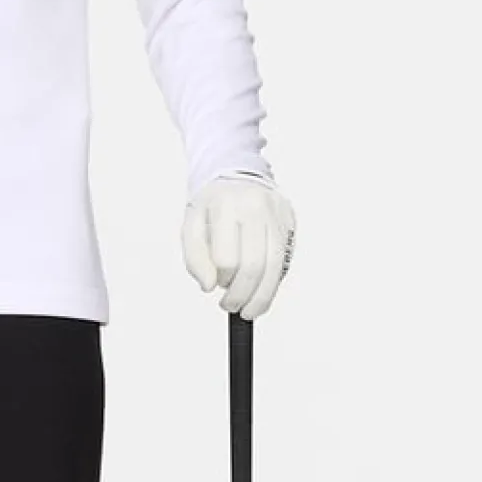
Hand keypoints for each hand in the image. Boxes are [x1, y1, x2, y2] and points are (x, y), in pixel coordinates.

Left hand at [181, 175, 295, 318]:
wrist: (236, 172)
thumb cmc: (213, 202)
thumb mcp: (192, 224)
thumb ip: (194, 257)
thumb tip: (208, 285)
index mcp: (226, 205)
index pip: (227, 258)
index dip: (221, 279)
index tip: (217, 287)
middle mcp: (255, 207)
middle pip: (255, 265)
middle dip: (243, 294)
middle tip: (232, 306)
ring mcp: (276, 214)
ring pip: (275, 267)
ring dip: (262, 296)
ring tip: (249, 309)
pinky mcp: (289, 223)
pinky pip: (284, 261)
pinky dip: (273, 282)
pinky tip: (262, 290)